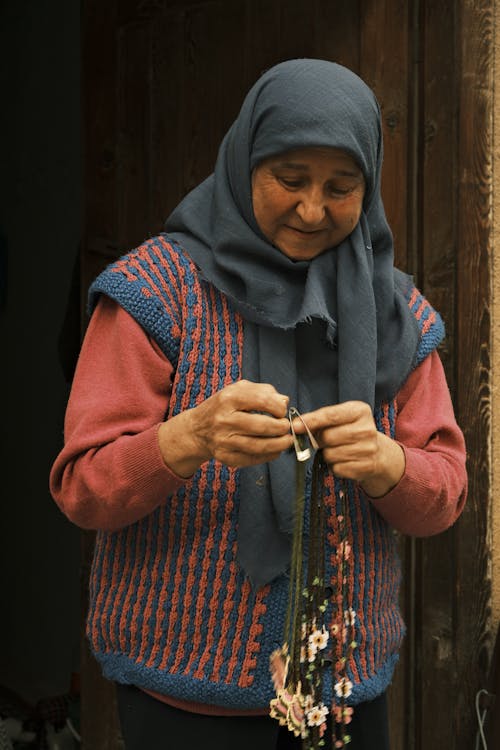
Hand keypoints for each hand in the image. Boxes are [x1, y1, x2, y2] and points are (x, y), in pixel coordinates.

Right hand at [158, 380, 293, 476]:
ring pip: (258, 446)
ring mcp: (223, 440)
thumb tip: (284, 401)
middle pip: (261, 426)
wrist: (196, 429)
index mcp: (228, 398)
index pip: (261, 400)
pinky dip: (268, 456)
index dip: (278, 407)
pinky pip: (251, 459)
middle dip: (281, 428)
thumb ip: (262, 391)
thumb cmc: (223, 407)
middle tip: (288, 427)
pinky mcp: (224, 457)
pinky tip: (275, 451)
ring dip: (278, 445)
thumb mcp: (237, 390)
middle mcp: (224, 420)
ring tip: (287, 441)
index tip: (283, 411)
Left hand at [293, 401, 404, 497]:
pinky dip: (335, 466)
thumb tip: (296, 426)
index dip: (311, 421)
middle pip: (328, 437)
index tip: (295, 426)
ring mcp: (368, 449)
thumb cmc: (350, 431)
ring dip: (327, 454)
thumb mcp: (340, 418)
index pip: (331, 415)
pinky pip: (337, 468)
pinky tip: (343, 460)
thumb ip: (320, 419)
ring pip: (330, 454)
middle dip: (319, 440)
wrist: (378, 453)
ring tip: (336, 450)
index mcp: (360, 411)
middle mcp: (367, 429)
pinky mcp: (366, 467)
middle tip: (323, 441)